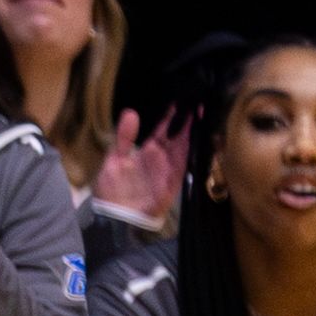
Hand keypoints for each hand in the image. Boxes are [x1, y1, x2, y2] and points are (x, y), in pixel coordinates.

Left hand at [94, 108, 191, 224]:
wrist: (117, 218)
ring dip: (194, 129)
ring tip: (202, 109)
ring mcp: (170, 167)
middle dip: (188, 117)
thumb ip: (123, 138)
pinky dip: (194, 148)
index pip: (163, 128)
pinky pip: (187, 161)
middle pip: (179, 133)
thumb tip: (130, 113)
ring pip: (186, 144)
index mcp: (147, 150)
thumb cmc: (113, 191)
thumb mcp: (114, 160)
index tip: (181, 97)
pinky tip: (200, 134)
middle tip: (197, 97)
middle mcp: (162, 156)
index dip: (172, 114)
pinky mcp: (175, 179)